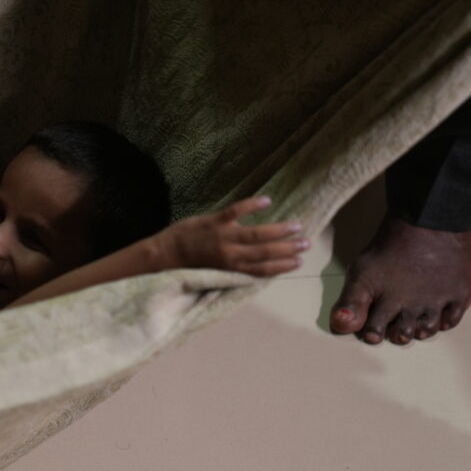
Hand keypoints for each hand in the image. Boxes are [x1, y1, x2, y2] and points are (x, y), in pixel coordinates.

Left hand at [159, 196, 309, 276]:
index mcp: (230, 268)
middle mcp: (230, 255)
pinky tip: (267, 200)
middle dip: (287, 249)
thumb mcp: (213, 270)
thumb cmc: (188, 263)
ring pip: (256, 235)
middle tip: (307, 244)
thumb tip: (254, 264)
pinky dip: (252, 205)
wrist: (164, 254)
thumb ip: (234, 266)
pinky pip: (236, 211)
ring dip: (279, 231)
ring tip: (297, 226)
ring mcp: (223, 237)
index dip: (281, 266)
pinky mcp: (214, 222)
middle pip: (265, 253)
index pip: (262, 270)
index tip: (299, 262)